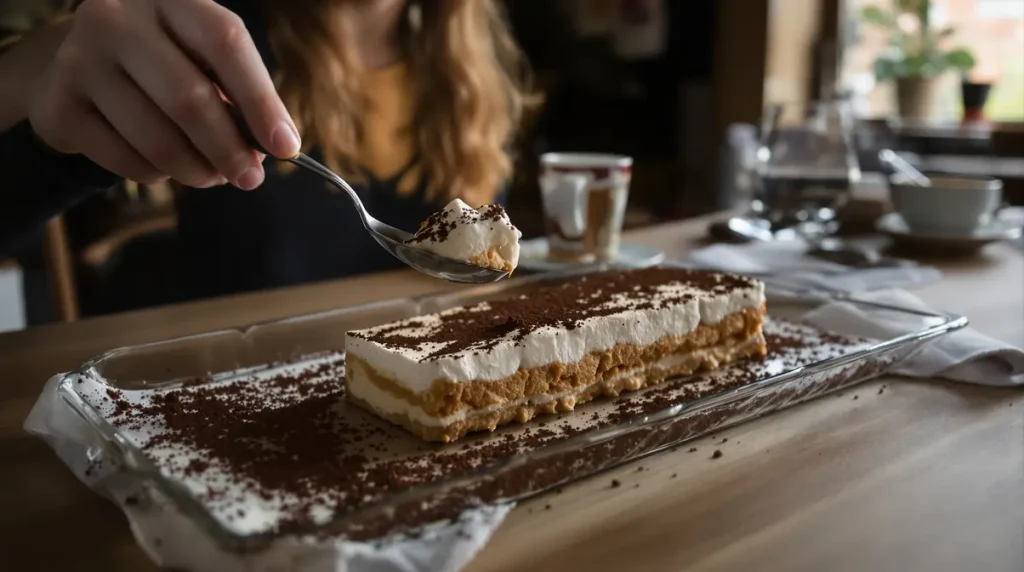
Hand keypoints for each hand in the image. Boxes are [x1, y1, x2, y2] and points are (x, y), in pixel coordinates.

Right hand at [28, 0, 299, 189]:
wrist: (81, 68)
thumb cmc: (164, 63)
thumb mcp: (202, 59)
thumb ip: (238, 94)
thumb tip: (276, 145)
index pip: (225, 42)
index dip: (260, 100)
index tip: (286, 147)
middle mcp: (117, 17)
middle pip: (189, 97)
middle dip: (228, 150)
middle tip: (250, 178)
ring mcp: (80, 59)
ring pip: (157, 139)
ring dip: (196, 171)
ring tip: (211, 175)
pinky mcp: (59, 106)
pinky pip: (126, 161)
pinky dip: (157, 175)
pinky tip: (164, 166)